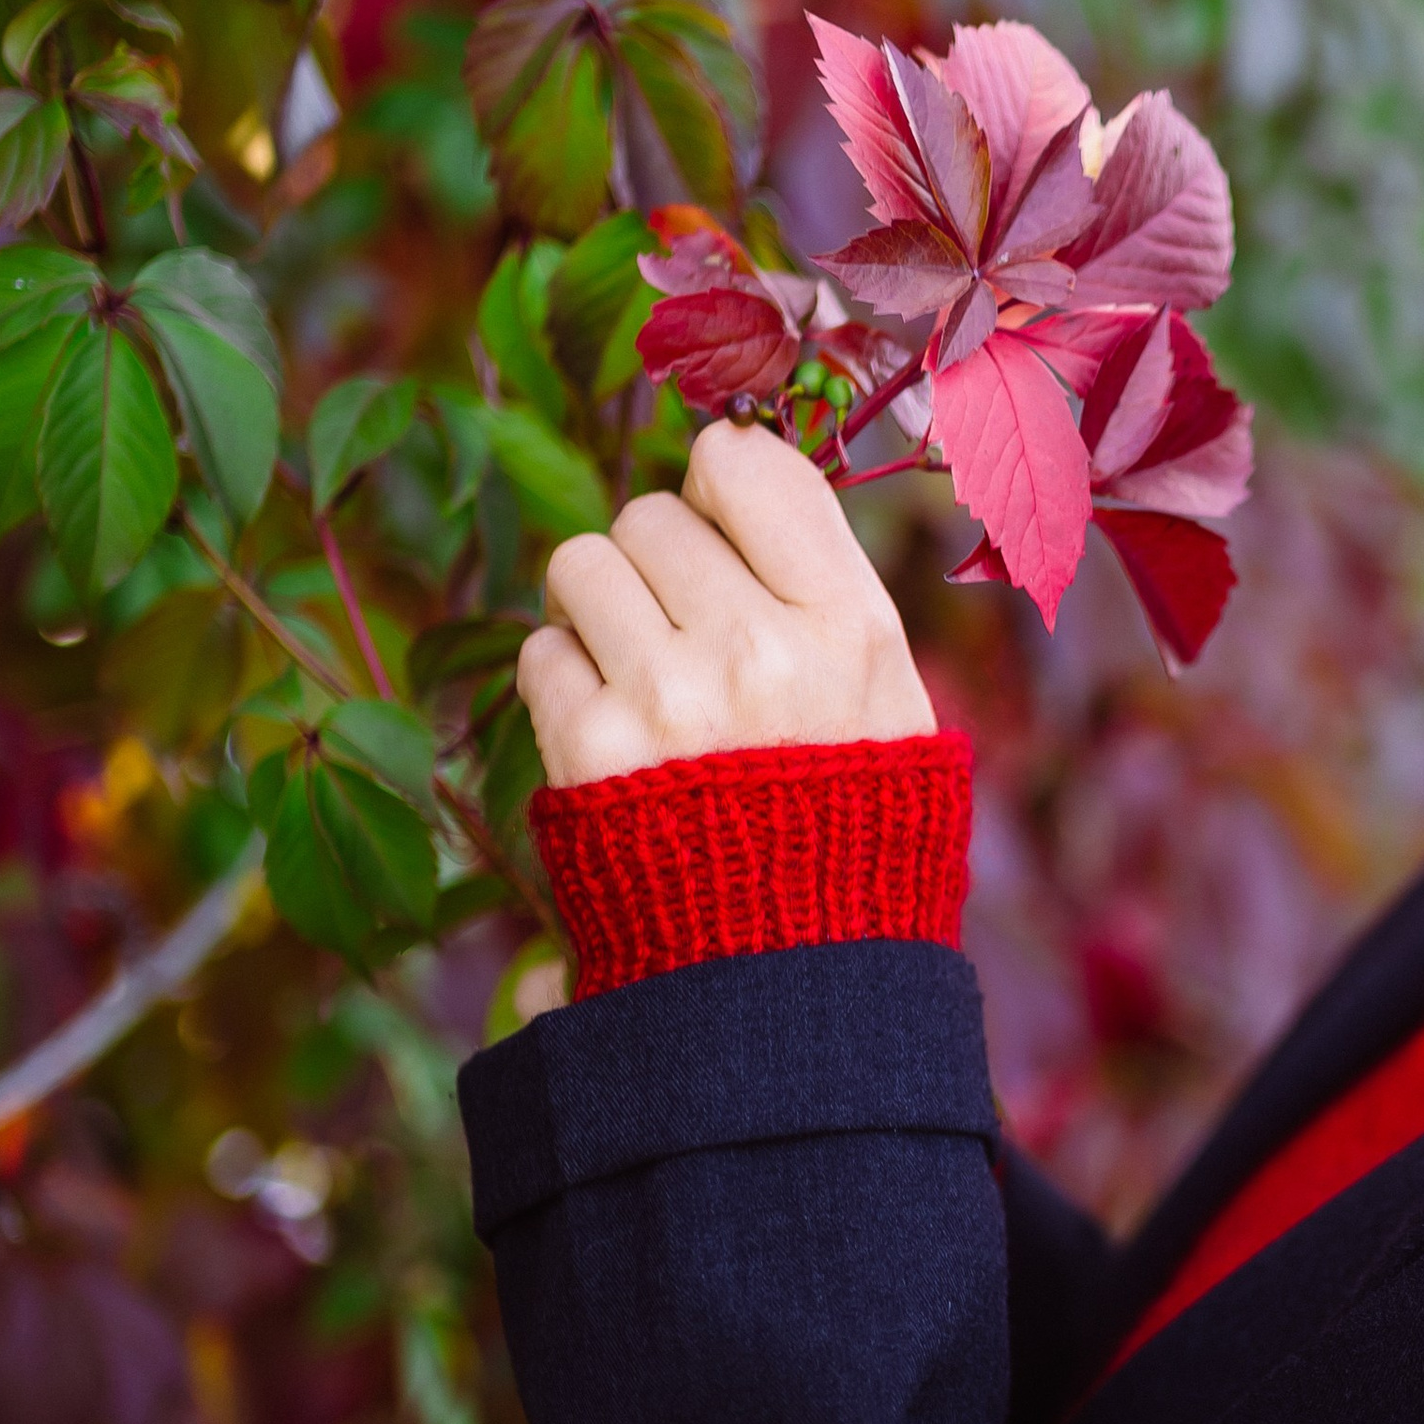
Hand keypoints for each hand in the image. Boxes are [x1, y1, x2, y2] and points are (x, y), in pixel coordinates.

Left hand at [517, 420, 937, 787]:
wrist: (789, 969)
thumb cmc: (845, 817)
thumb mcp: (882, 692)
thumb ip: (819, 577)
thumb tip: (729, 454)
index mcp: (849, 625)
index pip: (745, 462)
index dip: (716, 486)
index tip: (721, 535)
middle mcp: (761, 649)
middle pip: (650, 514)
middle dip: (654, 563)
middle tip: (681, 632)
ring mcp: (670, 698)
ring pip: (581, 563)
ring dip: (597, 608)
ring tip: (638, 670)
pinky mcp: (590, 749)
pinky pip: (541, 651)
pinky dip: (564, 683)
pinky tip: (613, 732)